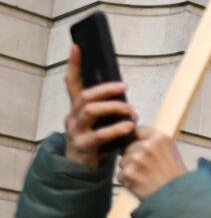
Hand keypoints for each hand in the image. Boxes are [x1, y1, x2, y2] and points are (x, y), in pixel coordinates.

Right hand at [63, 45, 136, 167]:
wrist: (83, 171)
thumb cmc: (98, 143)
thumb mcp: (100, 123)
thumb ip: (107, 109)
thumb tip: (124, 92)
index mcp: (77, 109)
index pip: (72, 83)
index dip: (74, 65)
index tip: (77, 46)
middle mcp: (72, 117)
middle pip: (85, 96)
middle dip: (106, 90)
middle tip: (124, 88)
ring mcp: (76, 132)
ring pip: (90, 111)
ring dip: (114, 108)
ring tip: (131, 112)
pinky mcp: (83, 146)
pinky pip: (99, 135)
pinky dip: (117, 130)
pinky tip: (129, 127)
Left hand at [117, 127, 186, 199]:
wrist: (178, 199)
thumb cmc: (175, 178)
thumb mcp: (171, 153)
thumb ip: (154, 143)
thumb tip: (134, 138)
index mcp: (161, 138)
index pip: (137, 131)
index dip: (137, 141)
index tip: (141, 150)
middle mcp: (148, 146)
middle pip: (128, 147)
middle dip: (132, 157)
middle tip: (147, 170)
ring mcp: (138, 159)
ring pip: (123, 161)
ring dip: (129, 170)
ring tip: (145, 179)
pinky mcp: (129, 173)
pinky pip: (120, 175)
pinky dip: (127, 182)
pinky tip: (141, 186)